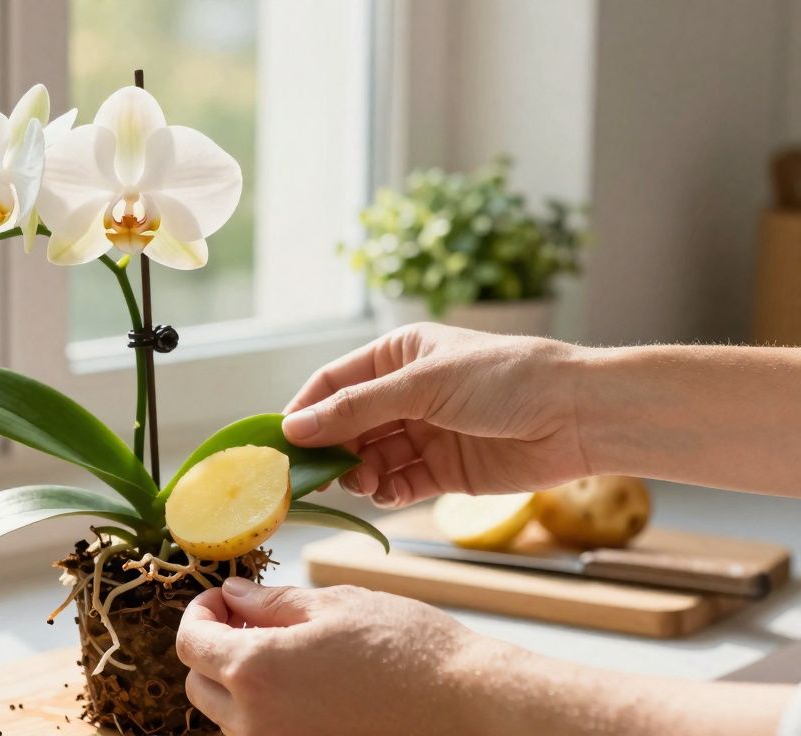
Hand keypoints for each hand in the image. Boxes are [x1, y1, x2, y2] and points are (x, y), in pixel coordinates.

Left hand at [175, 579, 475, 735]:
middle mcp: (256, 723)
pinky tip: (302, 682)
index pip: (191, 643)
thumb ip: (270, 603)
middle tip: (248, 617)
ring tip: (282, 648)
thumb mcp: (334, 605)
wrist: (467, 705)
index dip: (199, 612)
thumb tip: (233, 595)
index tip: (220, 598)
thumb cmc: (407, 649)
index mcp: (255, 672)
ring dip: (238, 681)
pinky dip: (266, 709)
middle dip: (213, 647)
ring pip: (228, 716)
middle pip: (199, 684)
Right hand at [282, 322, 590, 506]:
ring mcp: (424, 433)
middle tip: (314, 478)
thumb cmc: (506, 379)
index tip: (280, 443)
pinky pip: (399, 484)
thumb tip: (293, 428)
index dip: (305, 411)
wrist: (579, 416)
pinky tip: (390, 494)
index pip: (332, 383)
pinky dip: (388, 492)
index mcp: (398, 356)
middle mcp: (406, 393)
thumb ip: (356, 410)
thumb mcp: (422, 386)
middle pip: (346, 426)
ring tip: (363, 482)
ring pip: (369, 458)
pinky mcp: (444, 471)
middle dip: (330, 450)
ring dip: (359, 474)